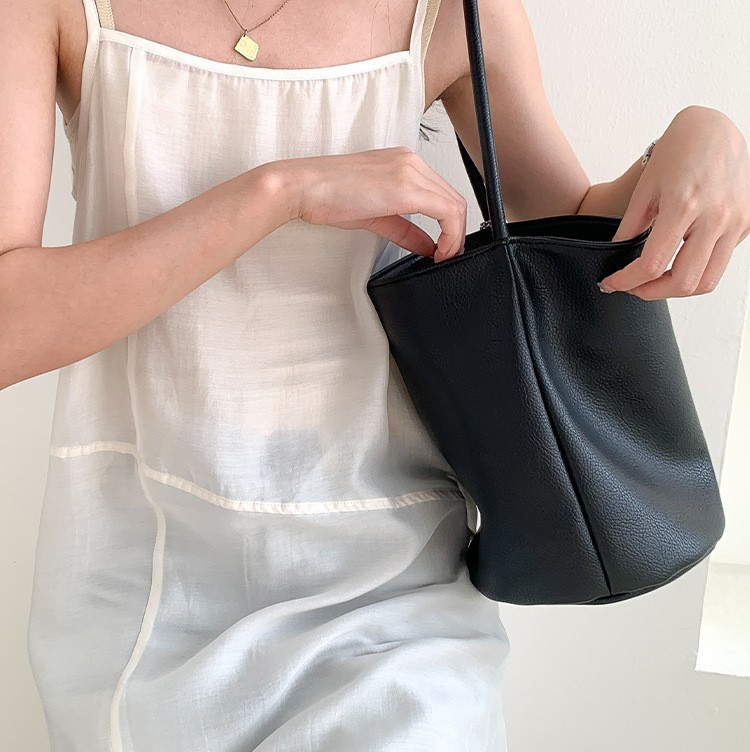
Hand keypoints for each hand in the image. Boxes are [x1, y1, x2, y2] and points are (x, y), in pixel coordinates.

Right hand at [273, 146, 466, 261]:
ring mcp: (410, 170)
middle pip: (453, 198)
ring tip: (444, 256)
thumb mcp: (376, 215)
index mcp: (403, 163)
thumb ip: (405, 230)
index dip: (451, 225)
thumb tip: (427, 246)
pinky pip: (446, 210)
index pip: (442, 193)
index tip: (444, 248)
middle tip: (448, 256)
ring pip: (455, 205)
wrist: (303, 187)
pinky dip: (450, 234)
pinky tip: (440, 251)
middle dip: (457, 233)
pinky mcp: (405, 186)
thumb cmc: (327, 195)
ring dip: (455, 235)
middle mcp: (410, 162)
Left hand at [602, 106, 749, 299]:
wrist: (714, 129)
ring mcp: (736, 222)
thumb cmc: (679, 151)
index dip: (627, 281)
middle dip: (652, 292)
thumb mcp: (645, 188)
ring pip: (707, 281)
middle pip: (684, 283)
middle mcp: (716, 217)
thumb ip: (630, 227)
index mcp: (684, 206)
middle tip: (633, 287)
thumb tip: (616, 257)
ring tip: (654, 280)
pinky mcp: (746, 224)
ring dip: (676, 288)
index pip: (652, 264)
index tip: (612, 283)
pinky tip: (678, 259)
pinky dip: (697, 270)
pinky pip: (720, 262)